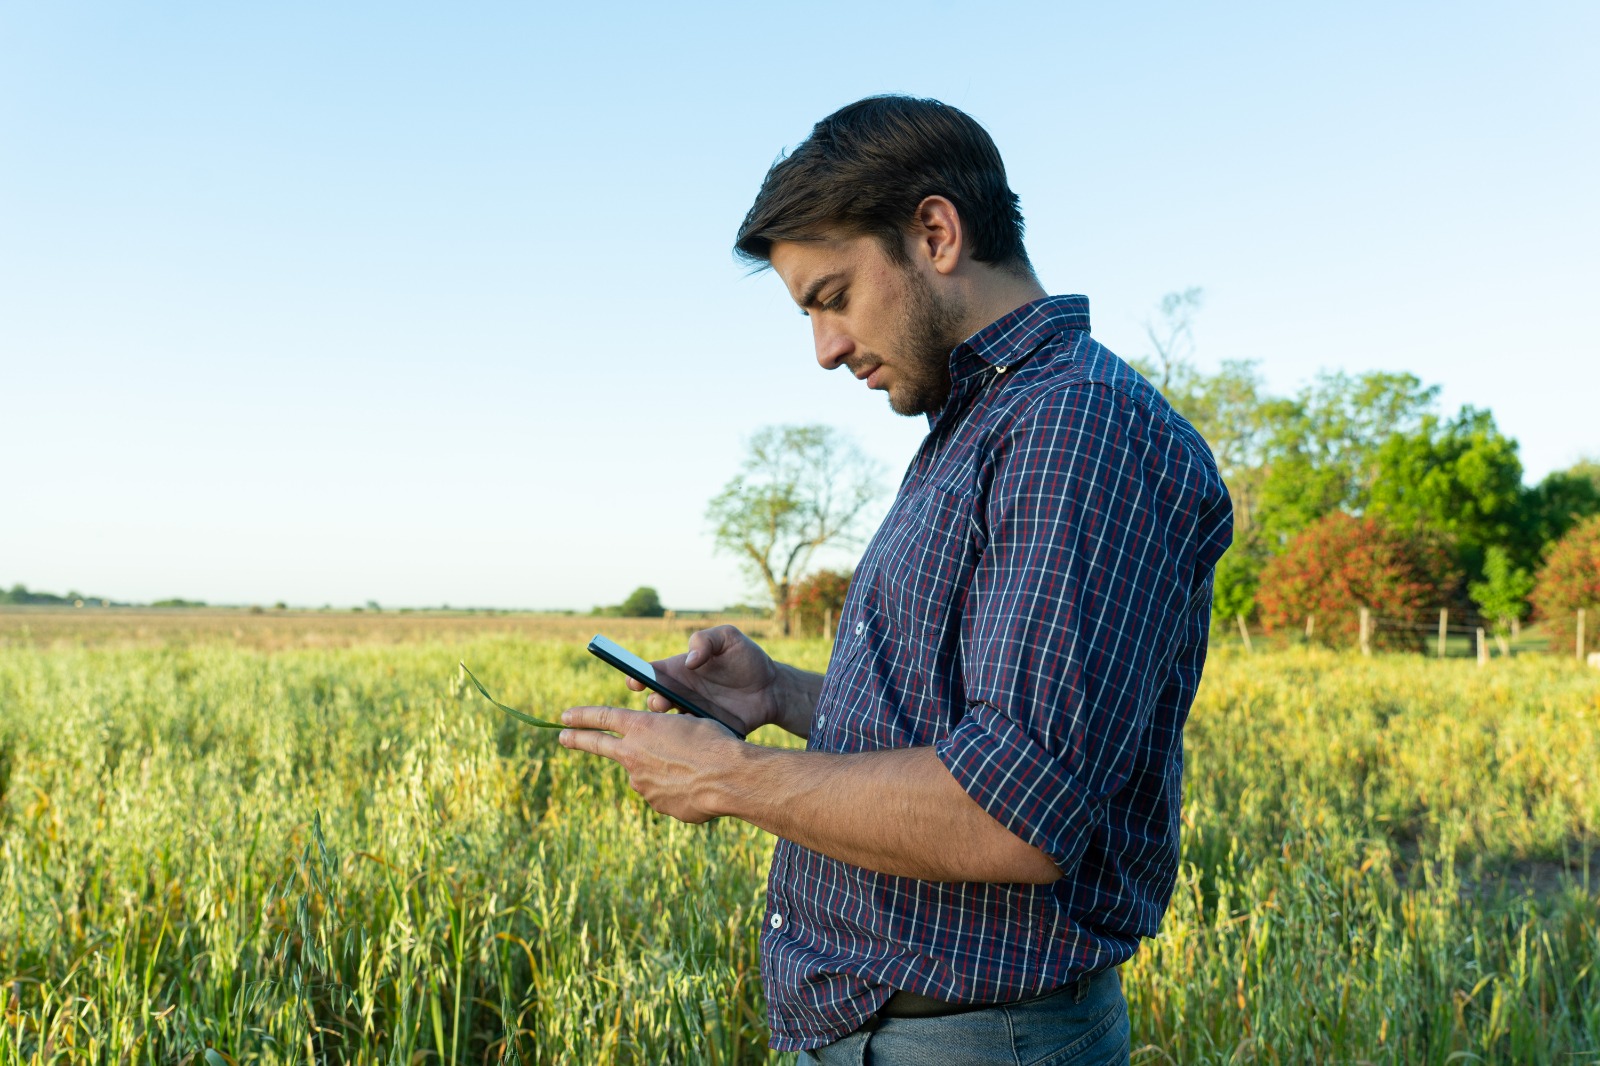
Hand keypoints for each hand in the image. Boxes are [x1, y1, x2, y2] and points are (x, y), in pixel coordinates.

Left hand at [558, 706, 743, 822]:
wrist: (728, 778)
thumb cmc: (714, 742)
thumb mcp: (688, 725)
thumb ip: (666, 737)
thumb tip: (660, 756)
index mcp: (641, 727)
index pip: (602, 718)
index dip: (582, 716)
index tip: (565, 717)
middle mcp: (633, 754)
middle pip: (600, 744)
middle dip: (577, 739)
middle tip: (562, 737)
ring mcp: (641, 782)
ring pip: (644, 772)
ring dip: (660, 770)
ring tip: (694, 768)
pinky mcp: (654, 803)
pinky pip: (662, 792)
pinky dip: (675, 788)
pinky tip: (697, 785)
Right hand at [626, 625, 784, 735]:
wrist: (773, 688)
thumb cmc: (746, 658)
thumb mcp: (727, 637)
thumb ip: (705, 640)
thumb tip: (689, 661)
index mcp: (679, 670)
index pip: (650, 674)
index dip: (637, 677)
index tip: (634, 681)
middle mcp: (681, 693)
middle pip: (654, 701)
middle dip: (652, 702)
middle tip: (661, 701)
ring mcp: (692, 714)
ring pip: (668, 724)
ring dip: (667, 724)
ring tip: (678, 716)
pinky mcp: (707, 731)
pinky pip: (691, 738)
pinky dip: (688, 738)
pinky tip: (696, 733)